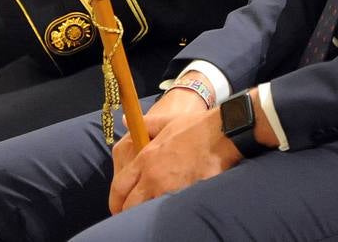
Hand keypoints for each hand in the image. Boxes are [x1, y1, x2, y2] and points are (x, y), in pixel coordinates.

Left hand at [108, 89, 236, 213]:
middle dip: (129, 212)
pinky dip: (168, 212)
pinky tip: (171, 210)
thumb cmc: (195, 126)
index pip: (120, 187)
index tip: (118, 206)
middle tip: (132, 215)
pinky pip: (171, 210)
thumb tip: (125, 121)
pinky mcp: (186, 195)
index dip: (116, 201)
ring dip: (148, 212)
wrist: (221, 133)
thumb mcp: (165, 121)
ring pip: (148, 211)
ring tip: (151, 213)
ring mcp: (169, 188)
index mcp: (145, 159)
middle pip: (130, 206)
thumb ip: (145, 124)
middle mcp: (153, 176)